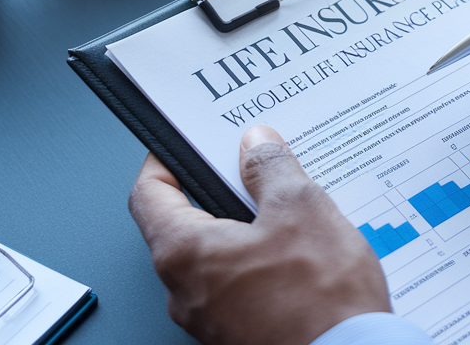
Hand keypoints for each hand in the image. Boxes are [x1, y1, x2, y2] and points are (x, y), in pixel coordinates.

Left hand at [129, 127, 390, 344]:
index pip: (149, 194)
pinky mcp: (240, 332)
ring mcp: (211, 318)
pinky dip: (261, 260)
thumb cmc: (320, 300)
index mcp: (184, 254)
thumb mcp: (300, 208)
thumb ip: (270, 168)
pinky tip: (301, 250)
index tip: (187, 143)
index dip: (166, 160)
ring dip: (247, 228)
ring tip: (290, 209)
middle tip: (254, 166)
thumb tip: (256, 145)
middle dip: (220, 190)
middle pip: (186, 224)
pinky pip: (239, 284)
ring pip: (218, 256)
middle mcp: (185, 292)